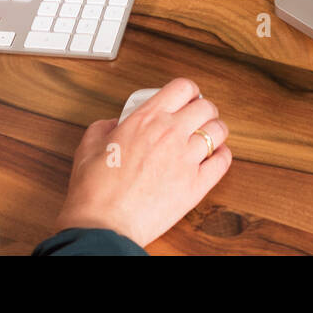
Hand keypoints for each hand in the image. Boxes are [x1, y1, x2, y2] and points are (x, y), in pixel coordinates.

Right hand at [53, 78, 231, 247]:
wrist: (102, 224)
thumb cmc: (94, 189)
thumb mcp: (89, 145)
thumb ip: (104, 127)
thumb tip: (115, 125)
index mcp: (146, 118)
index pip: (183, 87)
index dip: (189, 91)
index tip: (187, 98)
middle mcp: (171, 133)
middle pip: (206, 107)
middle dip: (205, 109)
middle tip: (198, 118)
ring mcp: (186, 158)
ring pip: (218, 131)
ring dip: (215, 131)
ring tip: (208, 138)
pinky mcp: (196, 185)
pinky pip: (223, 161)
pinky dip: (223, 156)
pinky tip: (215, 157)